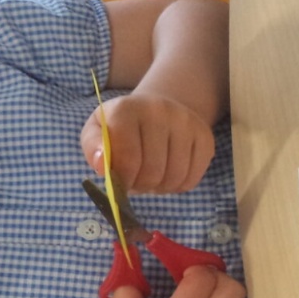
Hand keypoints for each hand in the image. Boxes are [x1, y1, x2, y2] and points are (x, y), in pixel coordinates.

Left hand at [81, 92, 215, 193]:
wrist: (157, 109)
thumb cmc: (122, 127)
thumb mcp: (97, 131)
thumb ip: (93, 148)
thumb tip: (102, 166)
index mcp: (127, 109)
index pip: (127, 160)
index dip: (122, 179)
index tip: (119, 179)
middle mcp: (160, 110)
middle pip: (152, 172)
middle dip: (141, 185)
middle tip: (136, 179)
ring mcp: (187, 123)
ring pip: (174, 178)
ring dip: (159, 188)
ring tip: (151, 177)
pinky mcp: (205, 137)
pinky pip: (191, 179)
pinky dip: (177, 186)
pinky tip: (168, 174)